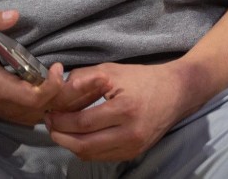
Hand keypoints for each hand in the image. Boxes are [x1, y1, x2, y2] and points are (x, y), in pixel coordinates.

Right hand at [0, 10, 108, 125]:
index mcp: (0, 90)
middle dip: (77, 93)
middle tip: (102, 77)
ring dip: (80, 99)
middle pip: (52, 107)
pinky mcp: (26, 115)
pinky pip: (53, 113)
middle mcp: (13, 107)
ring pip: (56, 114)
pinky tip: (90, 90)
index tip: (59, 66)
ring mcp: (20, 114)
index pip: (33, 97)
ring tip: (103, 82)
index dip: (51, 86)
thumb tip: (14, 14)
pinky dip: (72, 104)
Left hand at [45, 60, 196, 161]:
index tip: (49, 113)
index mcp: (126, 108)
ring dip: (70, 144)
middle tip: (50, 124)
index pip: (82, 123)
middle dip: (60, 135)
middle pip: (82, 145)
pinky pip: (101, 157)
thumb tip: (56, 93)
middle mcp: (131, 132)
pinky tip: (80, 136)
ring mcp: (134, 145)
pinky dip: (86, 149)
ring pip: (89, 154)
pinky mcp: (134, 152)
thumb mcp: (112, 71)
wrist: (178, 91)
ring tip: (62, 129)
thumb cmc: (144, 78)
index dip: (60, 121)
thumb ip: (82, 79)